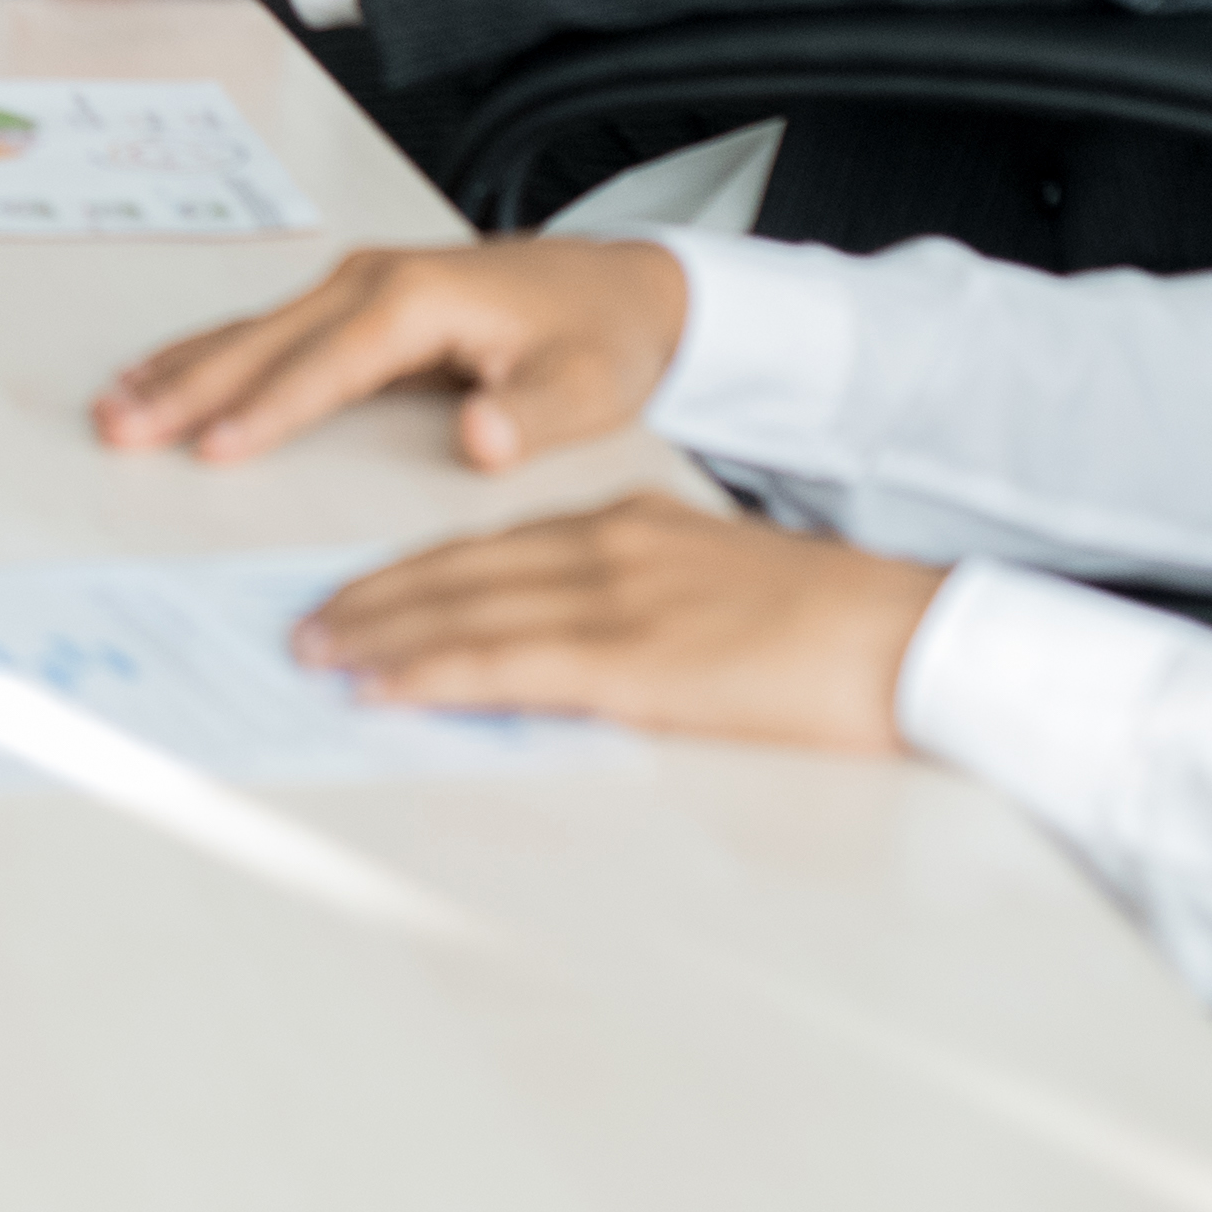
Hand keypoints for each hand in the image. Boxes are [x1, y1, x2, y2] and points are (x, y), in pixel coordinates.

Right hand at [94, 238, 689, 474]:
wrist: (621, 286)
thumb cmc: (600, 338)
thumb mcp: (589, 387)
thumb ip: (531, 415)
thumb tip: (480, 439)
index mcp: (419, 299)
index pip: (329, 363)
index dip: (270, 407)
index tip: (214, 447)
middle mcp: (372, 279)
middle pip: (264, 339)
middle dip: (189, 385)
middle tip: (122, 427)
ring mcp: (355, 282)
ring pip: (250, 330)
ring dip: (180, 369)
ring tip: (114, 406)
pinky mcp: (351, 298)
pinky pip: (265, 330)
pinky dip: (206, 355)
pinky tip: (161, 377)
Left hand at [294, 500, 939, 758]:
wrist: (910, 637)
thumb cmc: (829, 629)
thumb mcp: (716, 589)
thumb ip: (639, 600)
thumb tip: (575, 641)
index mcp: (628, 525)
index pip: (489, 544)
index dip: (410, 571)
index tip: (353, 594)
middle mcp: (606, 548)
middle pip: (455, 568)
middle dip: (369, 598)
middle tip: (301, 624)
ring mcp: (615, 601)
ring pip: (462, 609)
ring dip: (376, 633)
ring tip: (315, 654)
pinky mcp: (633, 661)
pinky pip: (505, 662)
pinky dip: (431, 672)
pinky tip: (382, 686)